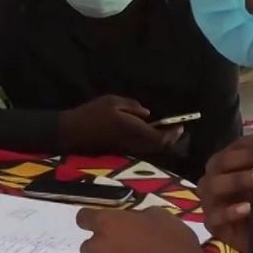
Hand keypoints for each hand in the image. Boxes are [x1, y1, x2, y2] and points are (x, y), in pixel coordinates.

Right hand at [57, 95, 182, 157]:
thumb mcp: (112, 101)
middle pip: (158, 147)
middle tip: (176, 128)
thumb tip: (148, 114)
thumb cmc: (91, 114)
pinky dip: (150, 142)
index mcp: (133, 130)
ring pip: (150, 149)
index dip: (173, 133)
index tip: (180, 125)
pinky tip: (148, 132)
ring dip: (160, 141)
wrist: (71, 132)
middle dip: (170, 139)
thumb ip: (133, 106)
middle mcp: (133, 143)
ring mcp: (127, 149)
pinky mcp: (120, 150)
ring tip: (165, 130)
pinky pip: (142, 148)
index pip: (160, 137)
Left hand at [76, 207, 222, 252]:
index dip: (91, 219)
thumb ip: (138, 216)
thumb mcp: (160, 217)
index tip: (102, 221)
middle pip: (88, 245)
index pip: (83, 217)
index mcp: (107, 224)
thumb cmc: (173, 243)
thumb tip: (134, 221)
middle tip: (124, 246)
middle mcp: (98, 248)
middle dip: (102, 245)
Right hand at [198, 132, 252, 252]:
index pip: (238, 145)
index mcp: (226, 164)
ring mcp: (209, 201)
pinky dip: (232, 211)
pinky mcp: (212, 224)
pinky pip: (217, 216)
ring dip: (241, 178)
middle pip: (225, 161)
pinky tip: (248, 208)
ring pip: (216, 185)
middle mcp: (213, 178)